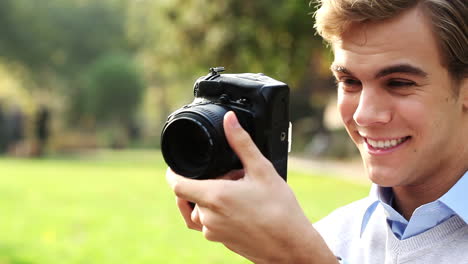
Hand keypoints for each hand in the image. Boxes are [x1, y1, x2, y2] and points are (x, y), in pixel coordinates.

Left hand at [166, 111, 337, 263]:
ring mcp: (213, 232)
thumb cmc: (280, 210)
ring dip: (211, 197)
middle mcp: (209, 217)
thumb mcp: (262, 170)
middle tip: (233, 177)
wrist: (291, 246)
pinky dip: (215, 212)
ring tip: (239, 193)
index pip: (176, 184)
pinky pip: (207, 223)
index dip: (173, 173)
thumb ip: (241, 143)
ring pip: (200, 208)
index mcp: (214, 197)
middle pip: (192, 193)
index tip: (177, 165)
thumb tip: (229, 120)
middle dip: (207, 181)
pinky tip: (237, 207)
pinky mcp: (220, 241)